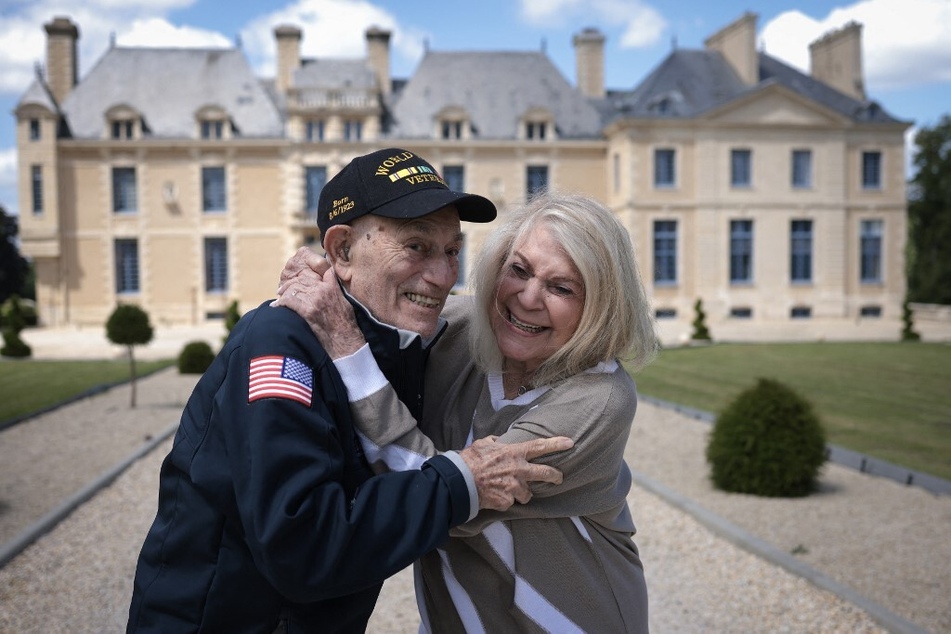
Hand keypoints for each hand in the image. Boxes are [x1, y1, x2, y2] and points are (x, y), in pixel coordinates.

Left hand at [272, 249, 365, 357]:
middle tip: (281, 289)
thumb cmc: (345, 324)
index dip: (305, 275)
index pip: (316, 271)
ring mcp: (314, 300)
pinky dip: (280, 303)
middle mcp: (322, 290)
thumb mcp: (345, 302)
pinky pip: (289, 301)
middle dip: (291, 284)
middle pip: (301, 279)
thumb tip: (329, 281)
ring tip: (279, 297)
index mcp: (332, 286)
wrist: (344, 340)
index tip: (299, 279)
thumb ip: (335, 288)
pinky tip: (276, 306)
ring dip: (284, 293)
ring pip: (293, 288)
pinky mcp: (307, 311)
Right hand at [459, 436, 573, 510]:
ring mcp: (514, 487)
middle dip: (555, 476)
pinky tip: (495, 496)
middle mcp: (519, 470)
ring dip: (521, 493)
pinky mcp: (507, 502)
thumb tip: (499, 440)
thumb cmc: (470, 461)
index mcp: (514, 453)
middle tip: (558, 478)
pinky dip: (505, 500)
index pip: (540, 446)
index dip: (557, 444)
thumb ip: (494, 441)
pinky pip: (510, 502)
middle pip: (546, 473)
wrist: (460, 482)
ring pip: (527, 494)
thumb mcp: (483, 444)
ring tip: (508, 490)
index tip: (570, 443)